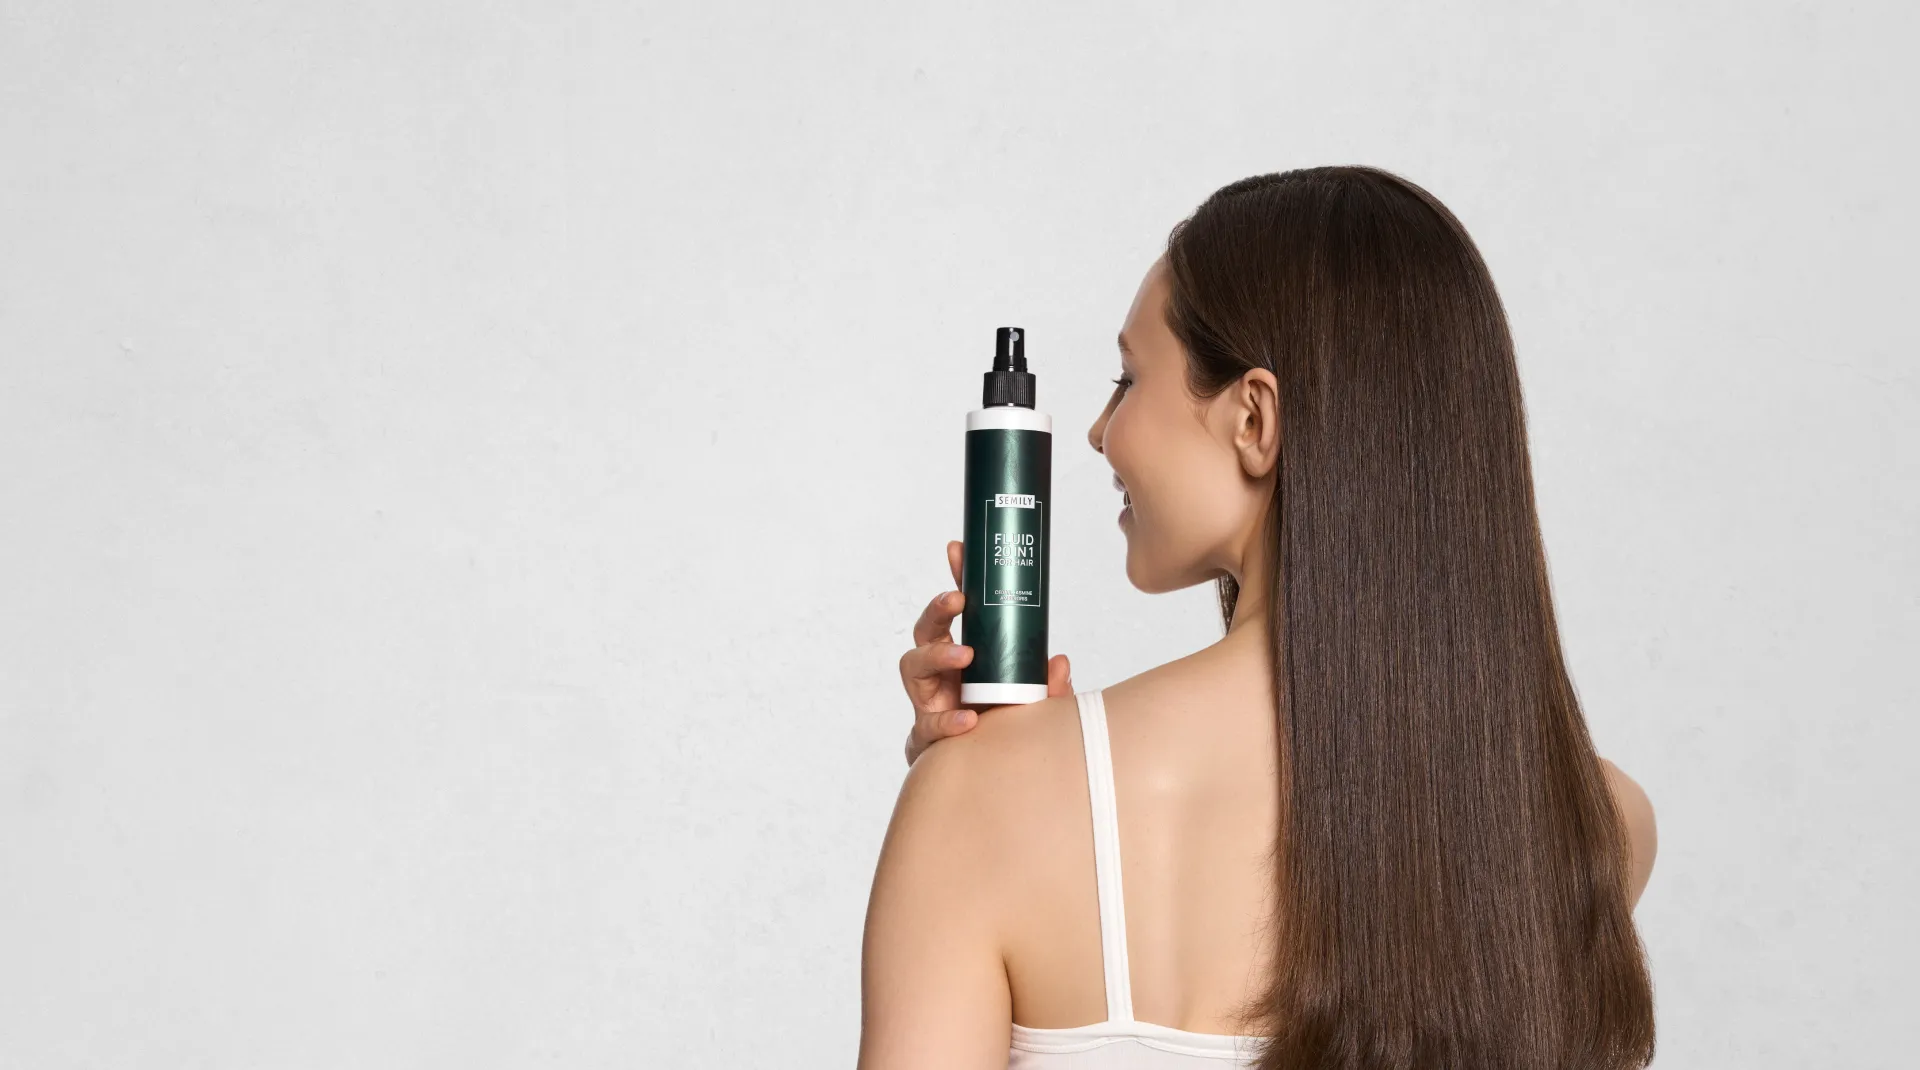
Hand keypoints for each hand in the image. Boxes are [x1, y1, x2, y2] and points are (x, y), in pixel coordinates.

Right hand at [900, 540, 1072, 765]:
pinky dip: (949, 721)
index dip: (956, 579)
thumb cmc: (1004, 728)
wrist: (983, 780)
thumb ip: (1049, 687)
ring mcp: (929, 702)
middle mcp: (940, 674)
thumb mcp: (1034, 703)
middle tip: (958, 602)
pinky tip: (969, 721)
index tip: (957, 549)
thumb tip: (1059, 662)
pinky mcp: (926, 735)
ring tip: (964, 655)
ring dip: (936, 654)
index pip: (956, 611)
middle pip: (924, 631)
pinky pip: (928, 724)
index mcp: (965, 655)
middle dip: (937, 611)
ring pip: (912, 667)